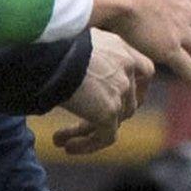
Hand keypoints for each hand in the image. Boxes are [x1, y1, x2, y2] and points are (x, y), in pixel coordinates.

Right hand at [57, 28, 152, 155]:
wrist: (49, 54)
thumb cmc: (48, 45)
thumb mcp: (71, 42)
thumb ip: (81, 57)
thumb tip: (68, 71)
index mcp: (119, 47)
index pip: (143, 70)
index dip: (134, 88)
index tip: (117, 99)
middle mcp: (126, 66)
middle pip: (128, 99)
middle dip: (106, 114)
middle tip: (80, 125)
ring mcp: (120, 90)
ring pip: (115, 120)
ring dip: (88, 131)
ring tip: (60, 139)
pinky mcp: (108, 111)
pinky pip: (105, 136)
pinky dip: (88, 145)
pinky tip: (67, 147)